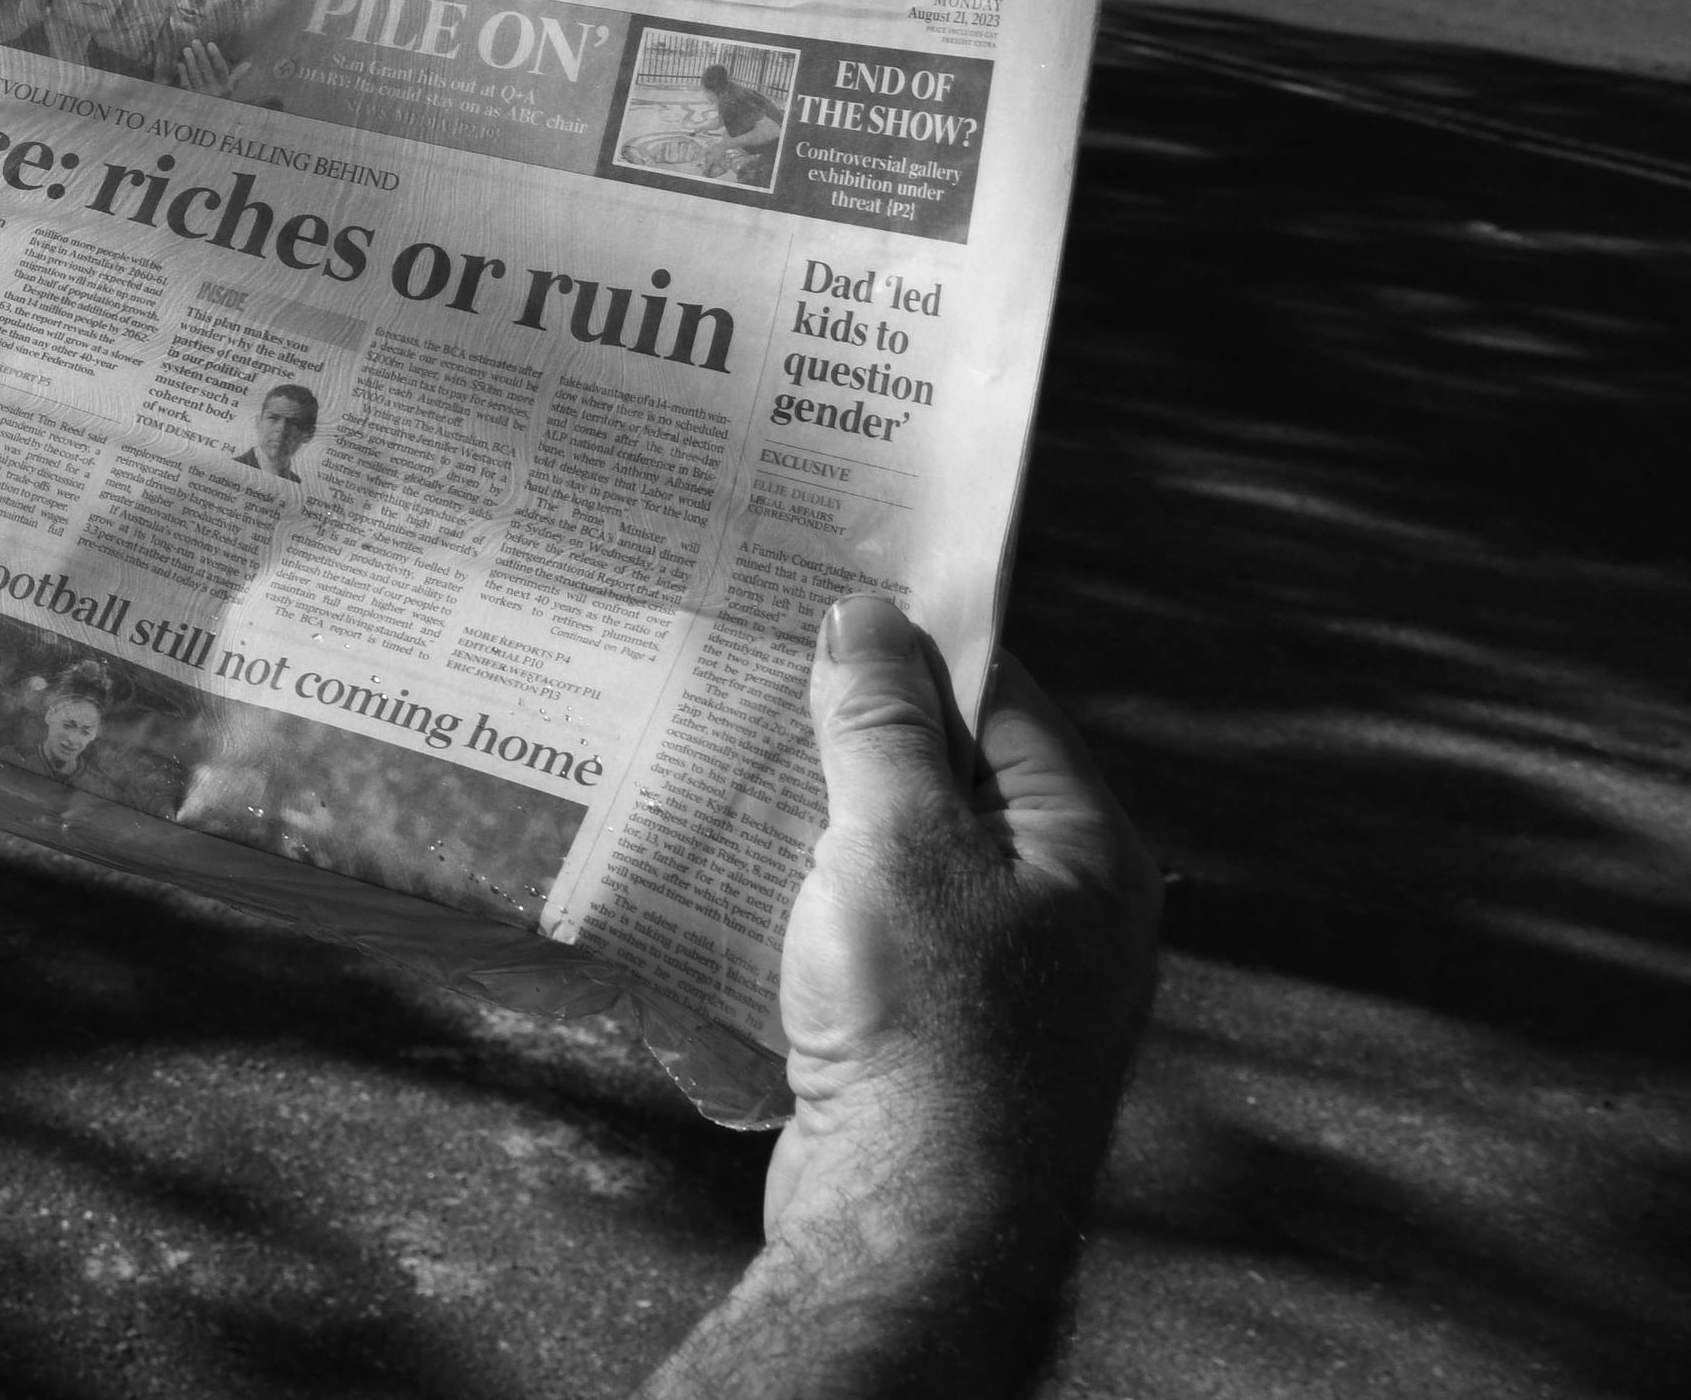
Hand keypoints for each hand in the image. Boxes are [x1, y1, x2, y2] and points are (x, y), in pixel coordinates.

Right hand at [647, 595, 1161, 1396]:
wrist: (916, 1222)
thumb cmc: (929, 1025)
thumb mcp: (900, 843)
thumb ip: (881, 723)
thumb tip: (868, 615)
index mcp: (1091, 852)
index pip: (1004, 704)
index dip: (913, 646)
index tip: (822, 597)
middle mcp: (1070, 913)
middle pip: (952, 780)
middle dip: (853, 731)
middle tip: (756, 669)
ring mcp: (1010, 983)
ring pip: (907, 859)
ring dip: (823, 816)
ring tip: (727, 760)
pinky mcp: (943, 1040)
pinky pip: (879, 932)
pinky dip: (816, 896)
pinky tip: (742, 875)